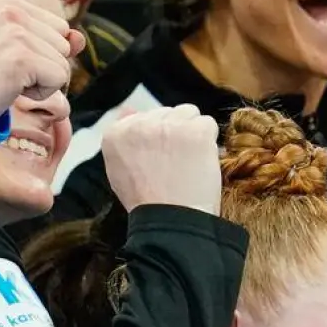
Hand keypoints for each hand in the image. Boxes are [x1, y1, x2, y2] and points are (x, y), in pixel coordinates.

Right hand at [0, 0, 82, 118]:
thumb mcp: (28, 51)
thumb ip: (57, 40)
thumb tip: (78, 36)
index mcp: (10, 5)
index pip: (61, 27)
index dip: (45, 50)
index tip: (15, 57)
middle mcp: (11, 13)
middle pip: (65, 45)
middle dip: (46, 66)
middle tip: (13, 70)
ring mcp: (14, 35)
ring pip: (64, 64)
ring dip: (43, 80)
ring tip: (13, 78)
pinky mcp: (20, 58)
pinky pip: (59, 79)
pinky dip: (41, 92)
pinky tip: (15, 88)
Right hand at [102, 105, 222, 215]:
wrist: (171, 219)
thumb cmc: (147, 201)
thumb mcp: (120, 169)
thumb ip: (125, 137)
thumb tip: (128, 108)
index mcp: (116, 132)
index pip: (145, 117)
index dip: (159, 137)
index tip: (162, 156)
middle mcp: (140, 123)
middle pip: (168, 113)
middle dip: (176, 132)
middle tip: (178, 161)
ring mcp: (168, 125)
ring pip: (189, 113)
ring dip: (193, 132)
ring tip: (191, 160)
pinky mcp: (195, 131)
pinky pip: (208, 124)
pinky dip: (210, 141)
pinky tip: (202, 161)